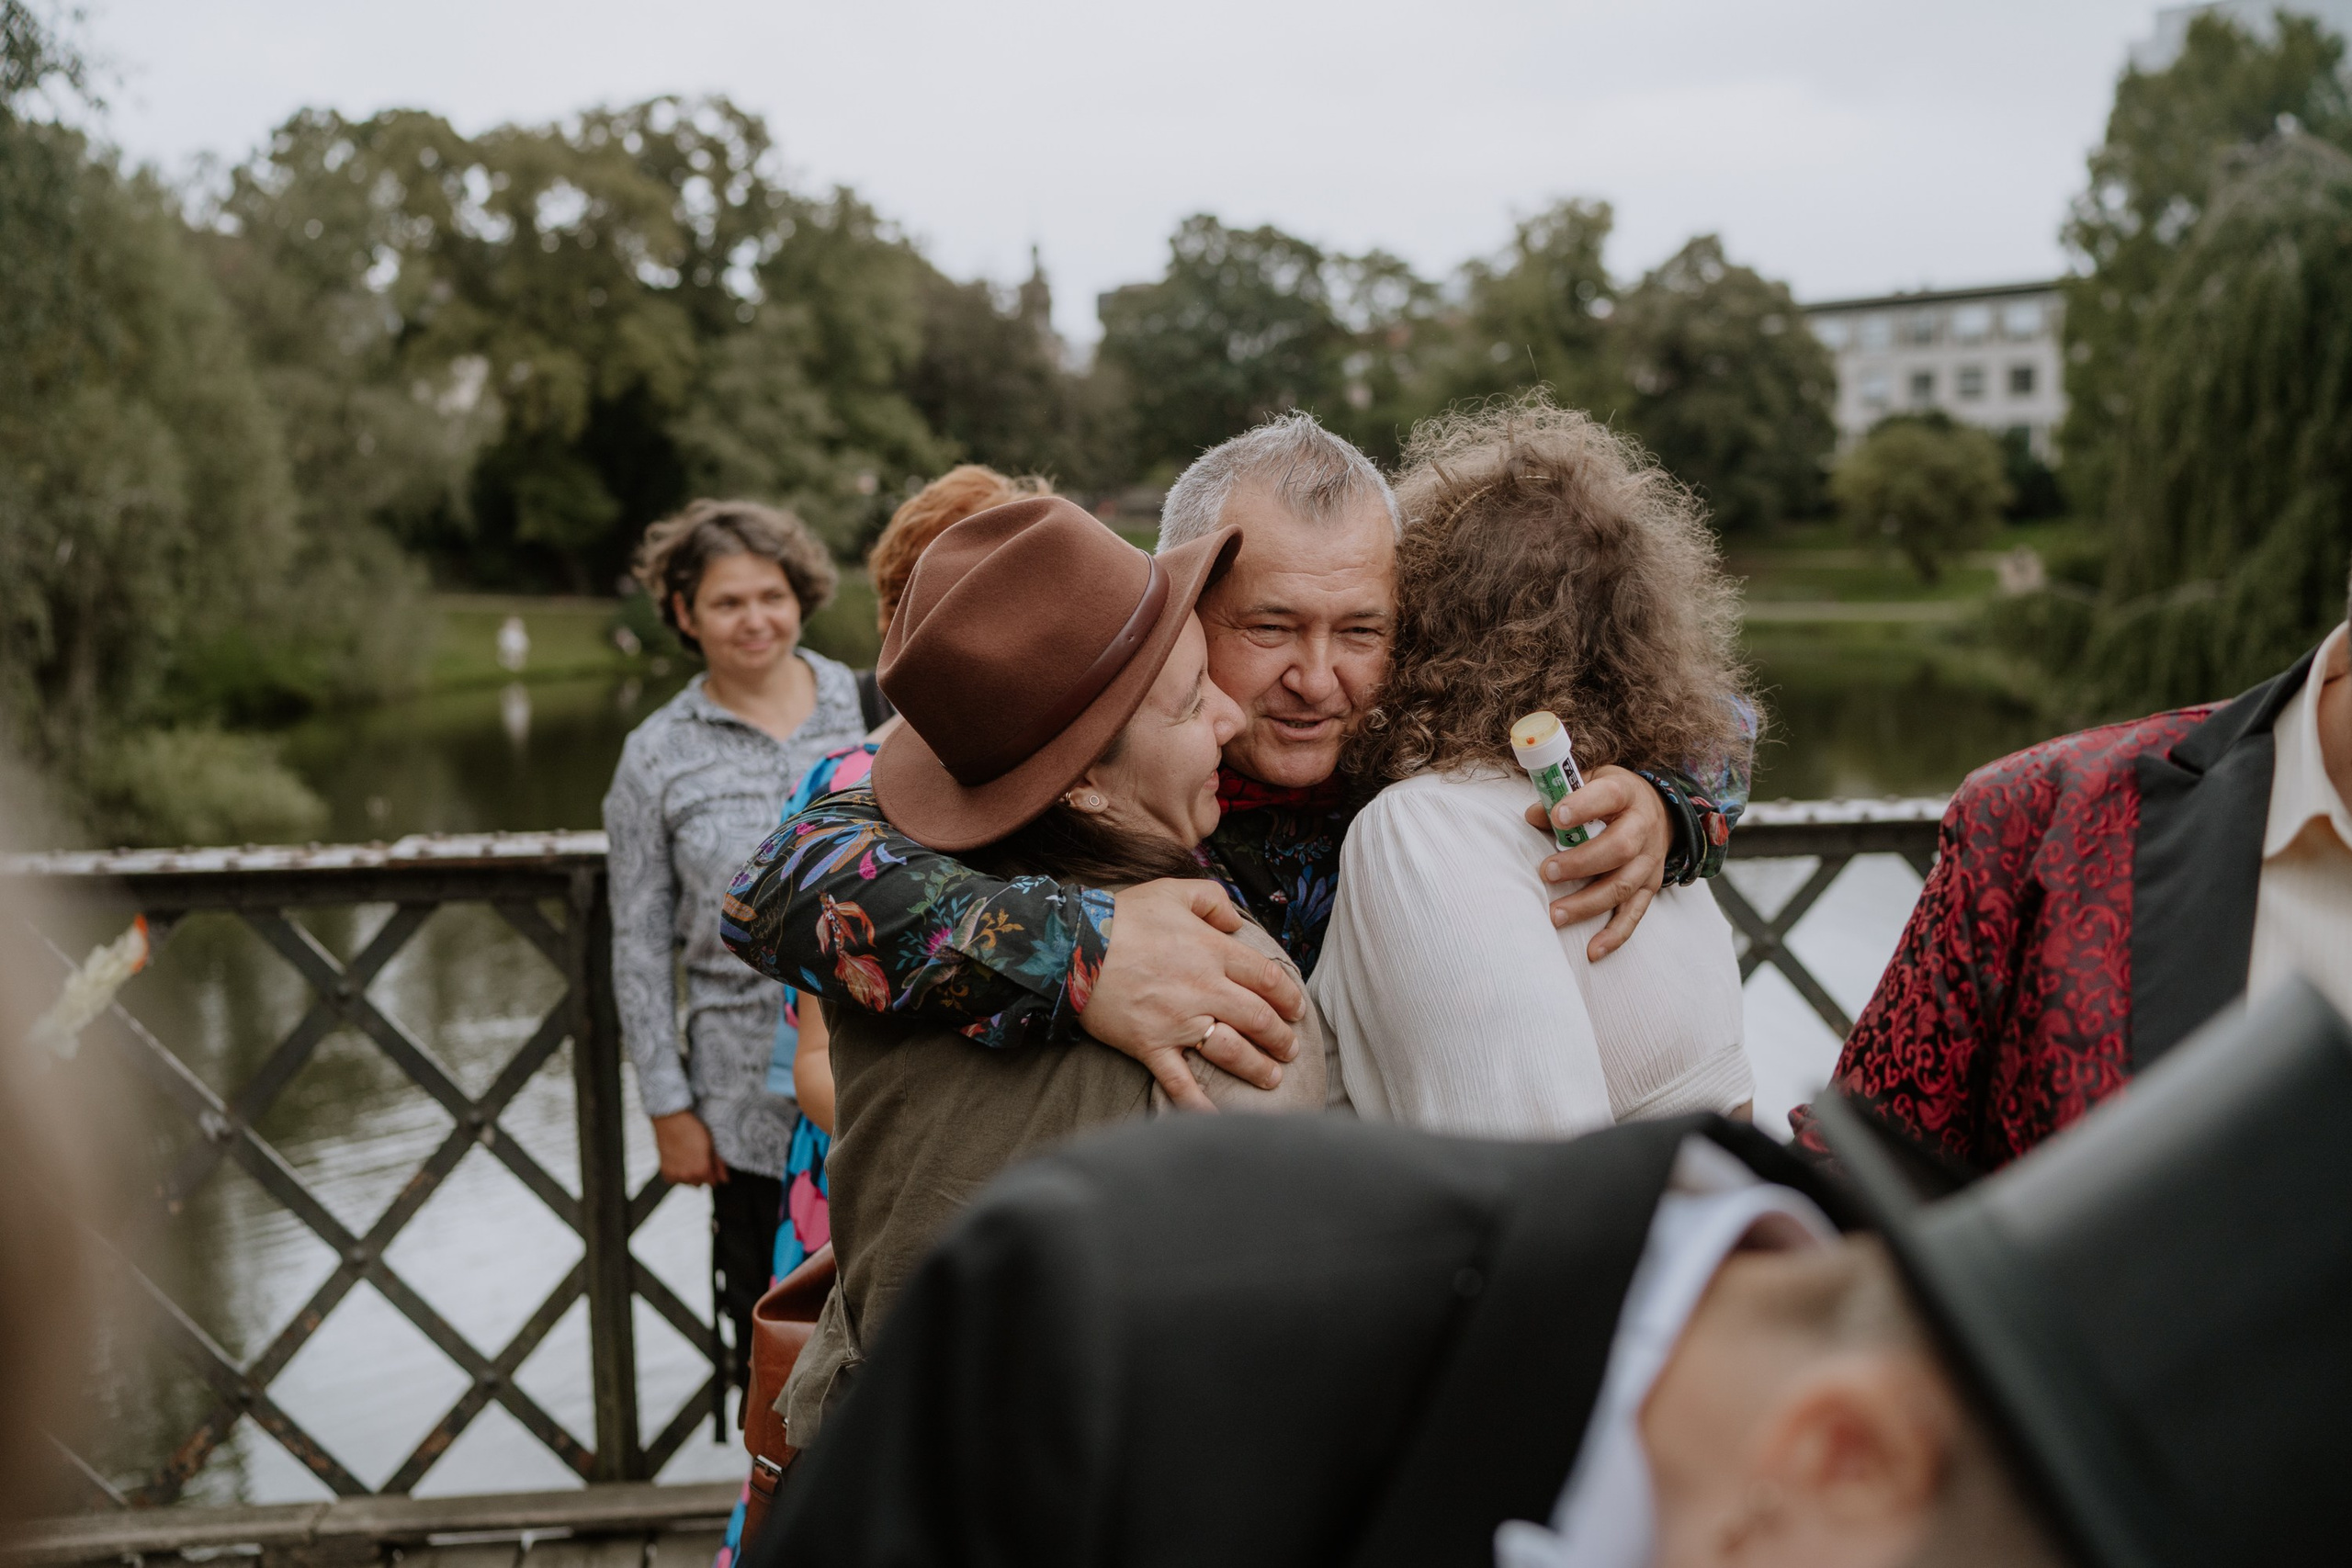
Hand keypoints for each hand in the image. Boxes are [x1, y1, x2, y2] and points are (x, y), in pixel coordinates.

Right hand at [651, 1109, 725, 1185]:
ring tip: (688, 1158)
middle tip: (699, 1159)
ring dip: (689, 1175)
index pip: (713, 1182)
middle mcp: (688, 1176)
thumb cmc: (693, 1129)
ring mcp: (675, 1174)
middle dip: (701, 1174)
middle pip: (699, 1184)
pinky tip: (678, 1160)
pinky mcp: (664, 1171)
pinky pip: (674, 1180)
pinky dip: (676, 1173)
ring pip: (687, 1182)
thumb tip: (725, 1180)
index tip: (712, 1165)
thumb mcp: (711, 1144)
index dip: (714, 1173)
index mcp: (702, 1170)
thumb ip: (719, 1164)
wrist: (670, 1120)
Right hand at [1080, 879, 1305, 1111]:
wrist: (1070, 944)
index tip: (1297, 1009)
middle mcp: (1203, 989)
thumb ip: (1213, 900)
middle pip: (1258, 1018)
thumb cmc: (1122, 916)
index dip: (1288, 997)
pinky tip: (1218, 1119)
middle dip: (1281, 1037)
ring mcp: (1177, 1021)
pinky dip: (1200, 1104)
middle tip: (1290, 1048)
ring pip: (1231, 1052)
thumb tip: (1237, 923)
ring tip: (1271, 1077)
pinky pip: (1180, 1082)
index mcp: (1212, 951)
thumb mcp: (1173, 890)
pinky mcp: (1150, 1045)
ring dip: (1257, 1068)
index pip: (1267, 978)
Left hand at [1521, 764, 1670, 960]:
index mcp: (1626, 795)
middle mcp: (1643, 828)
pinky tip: (1593, 951)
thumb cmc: (1611, 798)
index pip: (1609, 796)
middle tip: (1547, 872)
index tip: (1557, 817)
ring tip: (1555, 914)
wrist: (1659, 812)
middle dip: (1581, 863)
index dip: (1584, 806)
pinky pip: (1635, 914)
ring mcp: (1649, 861)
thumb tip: (1533, 816)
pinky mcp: (1650, 887)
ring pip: (1623, 885)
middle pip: (1620, 848)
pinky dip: (1615, 935)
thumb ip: (1563, 795)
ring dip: (1588, 903)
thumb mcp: (1592, 783)